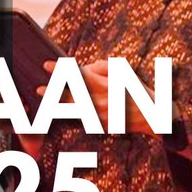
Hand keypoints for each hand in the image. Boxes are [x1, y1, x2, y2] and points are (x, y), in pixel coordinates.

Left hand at [37, 59, 156, 135]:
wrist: (152, 115)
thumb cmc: (136, 89)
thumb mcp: (122, 71)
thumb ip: (100, 67)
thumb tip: (83, 69)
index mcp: (106, 84)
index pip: (78, 75)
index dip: (60, 70)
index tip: (47, 65)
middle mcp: (101, 101)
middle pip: (70, 94)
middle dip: (53, 91)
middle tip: (39, 88)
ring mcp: (100, 115)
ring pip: (72, 108)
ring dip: (57, 103)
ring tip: (45, 99)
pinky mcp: (100, 125)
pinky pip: (81, 117)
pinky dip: (71, 112)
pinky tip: (63, 109)